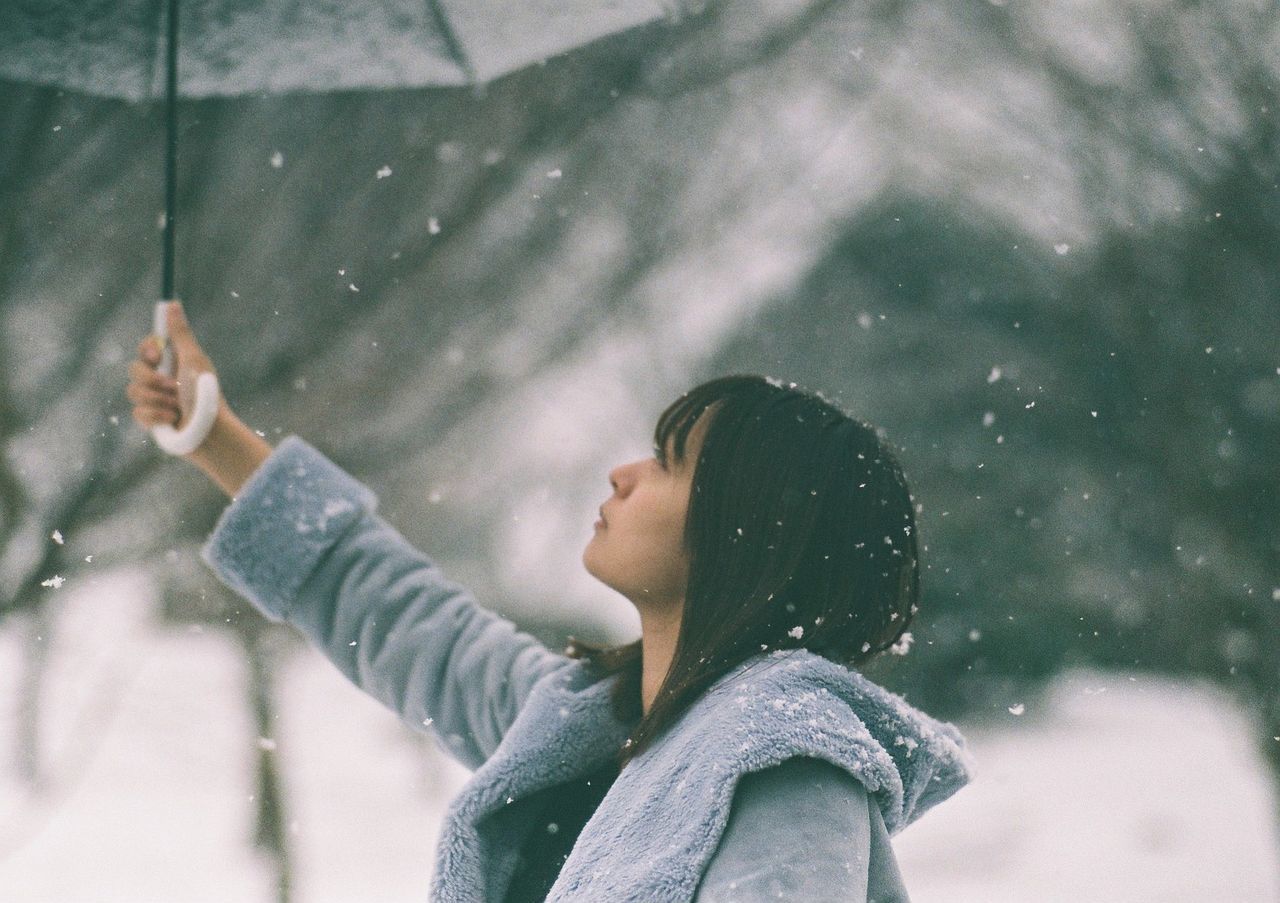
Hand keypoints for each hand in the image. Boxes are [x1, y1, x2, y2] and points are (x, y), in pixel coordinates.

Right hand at [127, 301, 217, 432]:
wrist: (210, 432)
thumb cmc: (206, 394)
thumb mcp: (193, 360)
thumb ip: (180, 334)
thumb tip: (173, 303)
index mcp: (173, 362)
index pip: (146, 348)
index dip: (147, 350)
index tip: (157, 355)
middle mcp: (162, 379)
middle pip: (134, 369)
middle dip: (152, 380)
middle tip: (173, 388)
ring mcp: (155, 399)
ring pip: (133, 392)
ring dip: (158, 400)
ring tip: (177, 407)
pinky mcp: (151, 419)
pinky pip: (137, 412)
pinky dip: (157, 416)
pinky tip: (173, 420)